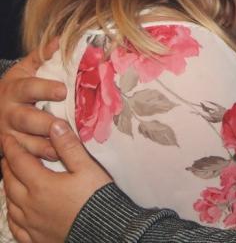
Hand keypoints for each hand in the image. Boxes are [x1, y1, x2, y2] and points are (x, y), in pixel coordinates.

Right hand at [0, 41, 66, 159]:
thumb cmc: (16, 87)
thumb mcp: (24, 70)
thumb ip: (41, 56)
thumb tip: (60, 40)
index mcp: (14, 89)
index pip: (29, 88)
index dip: (45, 89)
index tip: (63, 90)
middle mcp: (9, 113)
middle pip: (26, 120)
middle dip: (44, 123)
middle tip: (62, 125)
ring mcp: (8, 134)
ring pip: (25, 143)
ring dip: (44, 147)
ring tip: (64, 148)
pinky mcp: (11, 150)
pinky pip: (26, 158)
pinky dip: (41, 160)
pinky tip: (59, 160)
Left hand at [1, 120, 111, 242]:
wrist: (103, 230)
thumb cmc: (96, 197)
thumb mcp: (86, 167)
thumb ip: (69, 146)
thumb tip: (56, 126)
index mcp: (41, 185)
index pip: (20, 162)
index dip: (12, 148)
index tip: (8, 138)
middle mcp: (31, 205)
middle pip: (11, 182)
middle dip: (7, 166)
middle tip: (7, 155)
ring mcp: (31, 224)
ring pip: (10, 204)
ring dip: (8, 188)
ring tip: (10, 178)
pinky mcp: (36, 238)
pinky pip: (15, 227)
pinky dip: (12, 215)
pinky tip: (15, 212)